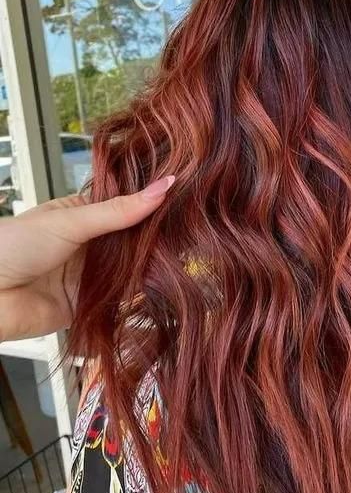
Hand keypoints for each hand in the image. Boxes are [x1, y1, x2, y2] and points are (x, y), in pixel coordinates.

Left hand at [0, 176, 174, 341]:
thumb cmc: (13, 246)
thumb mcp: (71, 221)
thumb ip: (119, 211)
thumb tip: (165, 187)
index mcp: (81, 215)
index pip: (126, 206)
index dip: (152, 204)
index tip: (186, 198)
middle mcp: (89, 245)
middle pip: (132, 240)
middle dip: (156, 238)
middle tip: (192, 230)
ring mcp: (89, 276)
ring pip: (131, 270)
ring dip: (151, 266)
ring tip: (187, 256)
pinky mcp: (90, 305)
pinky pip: (122, 300)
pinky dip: (141, 295)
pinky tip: (166, 285)